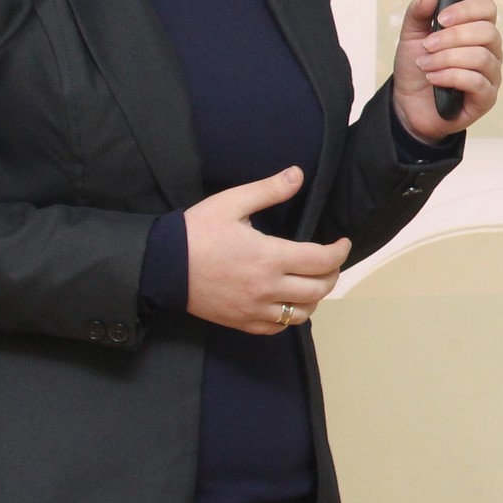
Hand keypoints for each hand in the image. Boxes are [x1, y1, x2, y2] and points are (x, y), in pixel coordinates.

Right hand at [182, 167, 349, 334]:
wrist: (161, 266)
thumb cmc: (196, 232)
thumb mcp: (231, 203)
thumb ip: (268, 190)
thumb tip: (298, 175)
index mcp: (269, 257)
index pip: (321, 260)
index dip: (339, 252)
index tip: (342, 242)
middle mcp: (267, 288)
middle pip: (319, 289)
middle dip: (332, 274)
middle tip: (331, 260)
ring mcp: (254, 310)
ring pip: (302, 313)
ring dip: (315, 297)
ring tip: (313, 280)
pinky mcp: (241, 323)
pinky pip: (277, 328)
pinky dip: (290, 317)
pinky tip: (288, 301)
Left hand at [390, 0, 502, 142]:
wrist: (409, 103)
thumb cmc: (417, 67)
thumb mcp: (411, 36)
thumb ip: (418, 14)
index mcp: (477, 31)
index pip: (487, 9)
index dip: (466, 10)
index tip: (440, 19)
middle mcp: (491, 51)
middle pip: (488, 32)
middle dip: (452, 37)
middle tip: (427, 45)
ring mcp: (491, 75)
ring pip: (481, 57)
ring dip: (447, 59)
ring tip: (425, 64)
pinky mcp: (487, 98)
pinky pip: (476, 82)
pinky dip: (450, 77)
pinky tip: (433, 78)